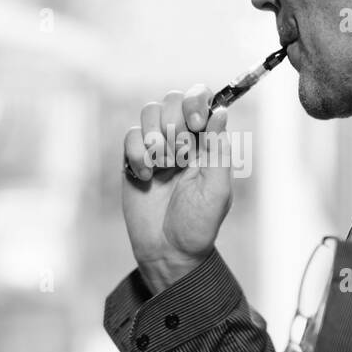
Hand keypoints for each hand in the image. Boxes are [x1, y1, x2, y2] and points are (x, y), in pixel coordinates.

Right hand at [121, 85, 232, 294]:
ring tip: (163, 167)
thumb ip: (219, 150)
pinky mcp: (134, 158)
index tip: (195, 124)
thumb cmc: (199, 224)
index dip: (196, 101)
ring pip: (149, 112)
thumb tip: (221, 112)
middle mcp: (182, 138)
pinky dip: (137, 153)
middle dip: (175, 124)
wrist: (168, 251)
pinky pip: (130, 136)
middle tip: (180, 157)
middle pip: (172, 99)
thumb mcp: (217, 190)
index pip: (202, 100)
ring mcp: (157, 147)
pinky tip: (146, 177)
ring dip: (156, 138)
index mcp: (207, 142)